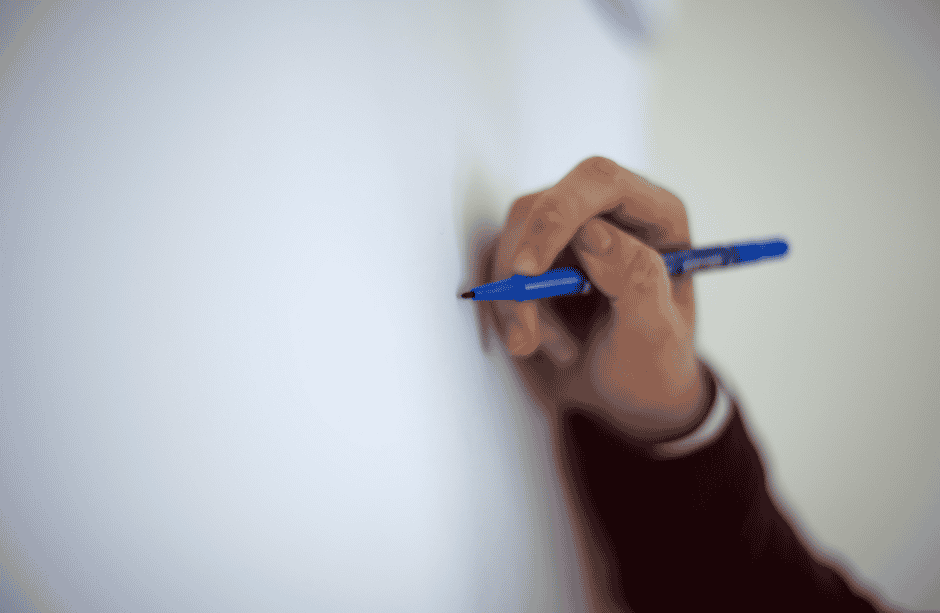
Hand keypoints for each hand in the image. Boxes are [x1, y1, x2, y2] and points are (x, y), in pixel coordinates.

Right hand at [476, 157, 708, 441]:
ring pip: (516, 239)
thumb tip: (593, 232)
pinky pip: (504, 267)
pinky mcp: (541, 254)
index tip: (528, 271)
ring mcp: (572, 231)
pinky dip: (512, 309)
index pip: (600, 182)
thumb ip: (636, 280)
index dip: (557, 215)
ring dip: (520, 302)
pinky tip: (537, 341)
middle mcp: (613, 212)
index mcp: (657, 216)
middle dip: (527, 274)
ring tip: (556, 350)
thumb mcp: (655, 335)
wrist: (628, 395)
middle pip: (546, 206)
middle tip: (527, 335)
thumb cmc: (654, 366)